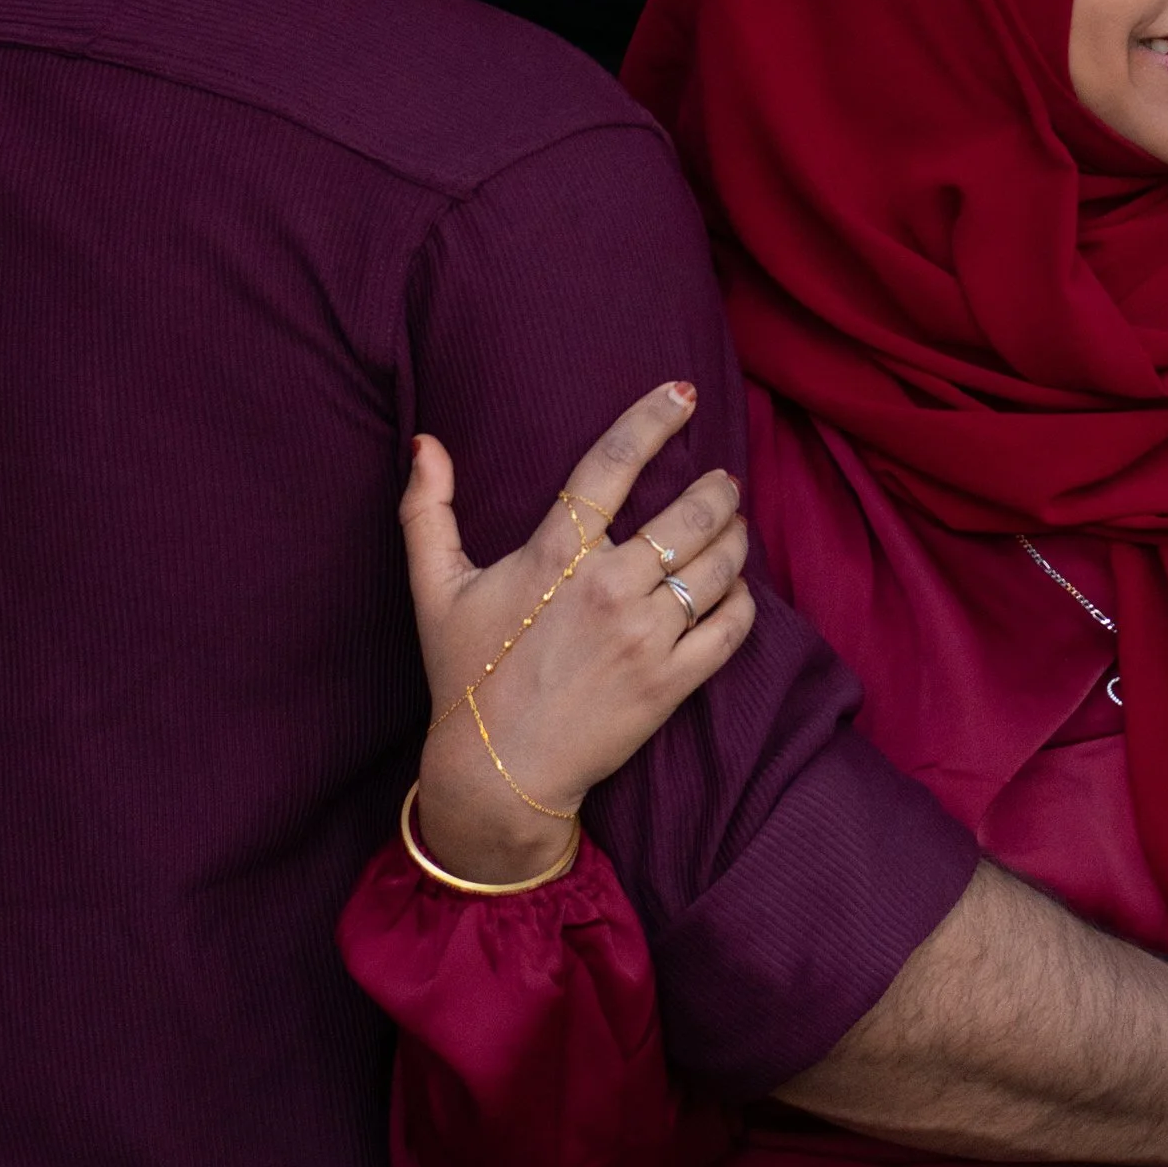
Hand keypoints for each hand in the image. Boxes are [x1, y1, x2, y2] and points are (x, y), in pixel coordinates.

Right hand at [407, 381, 755, 884]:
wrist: (497, 773)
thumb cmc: (466, 676)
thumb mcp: (434, 589)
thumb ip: (427, 510)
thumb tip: (425, 442)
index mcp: (555, 555)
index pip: (613, 464)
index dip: (652, 419)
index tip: (683, 393)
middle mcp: (608, 588)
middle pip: (690, 515)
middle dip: (718, 488)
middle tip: (722, 479)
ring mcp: (644, 638)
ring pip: (718, 566)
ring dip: (735, 537)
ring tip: (733, 525)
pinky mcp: (670, 684)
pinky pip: (731, 627)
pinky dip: (742, 599)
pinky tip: (733, 587)